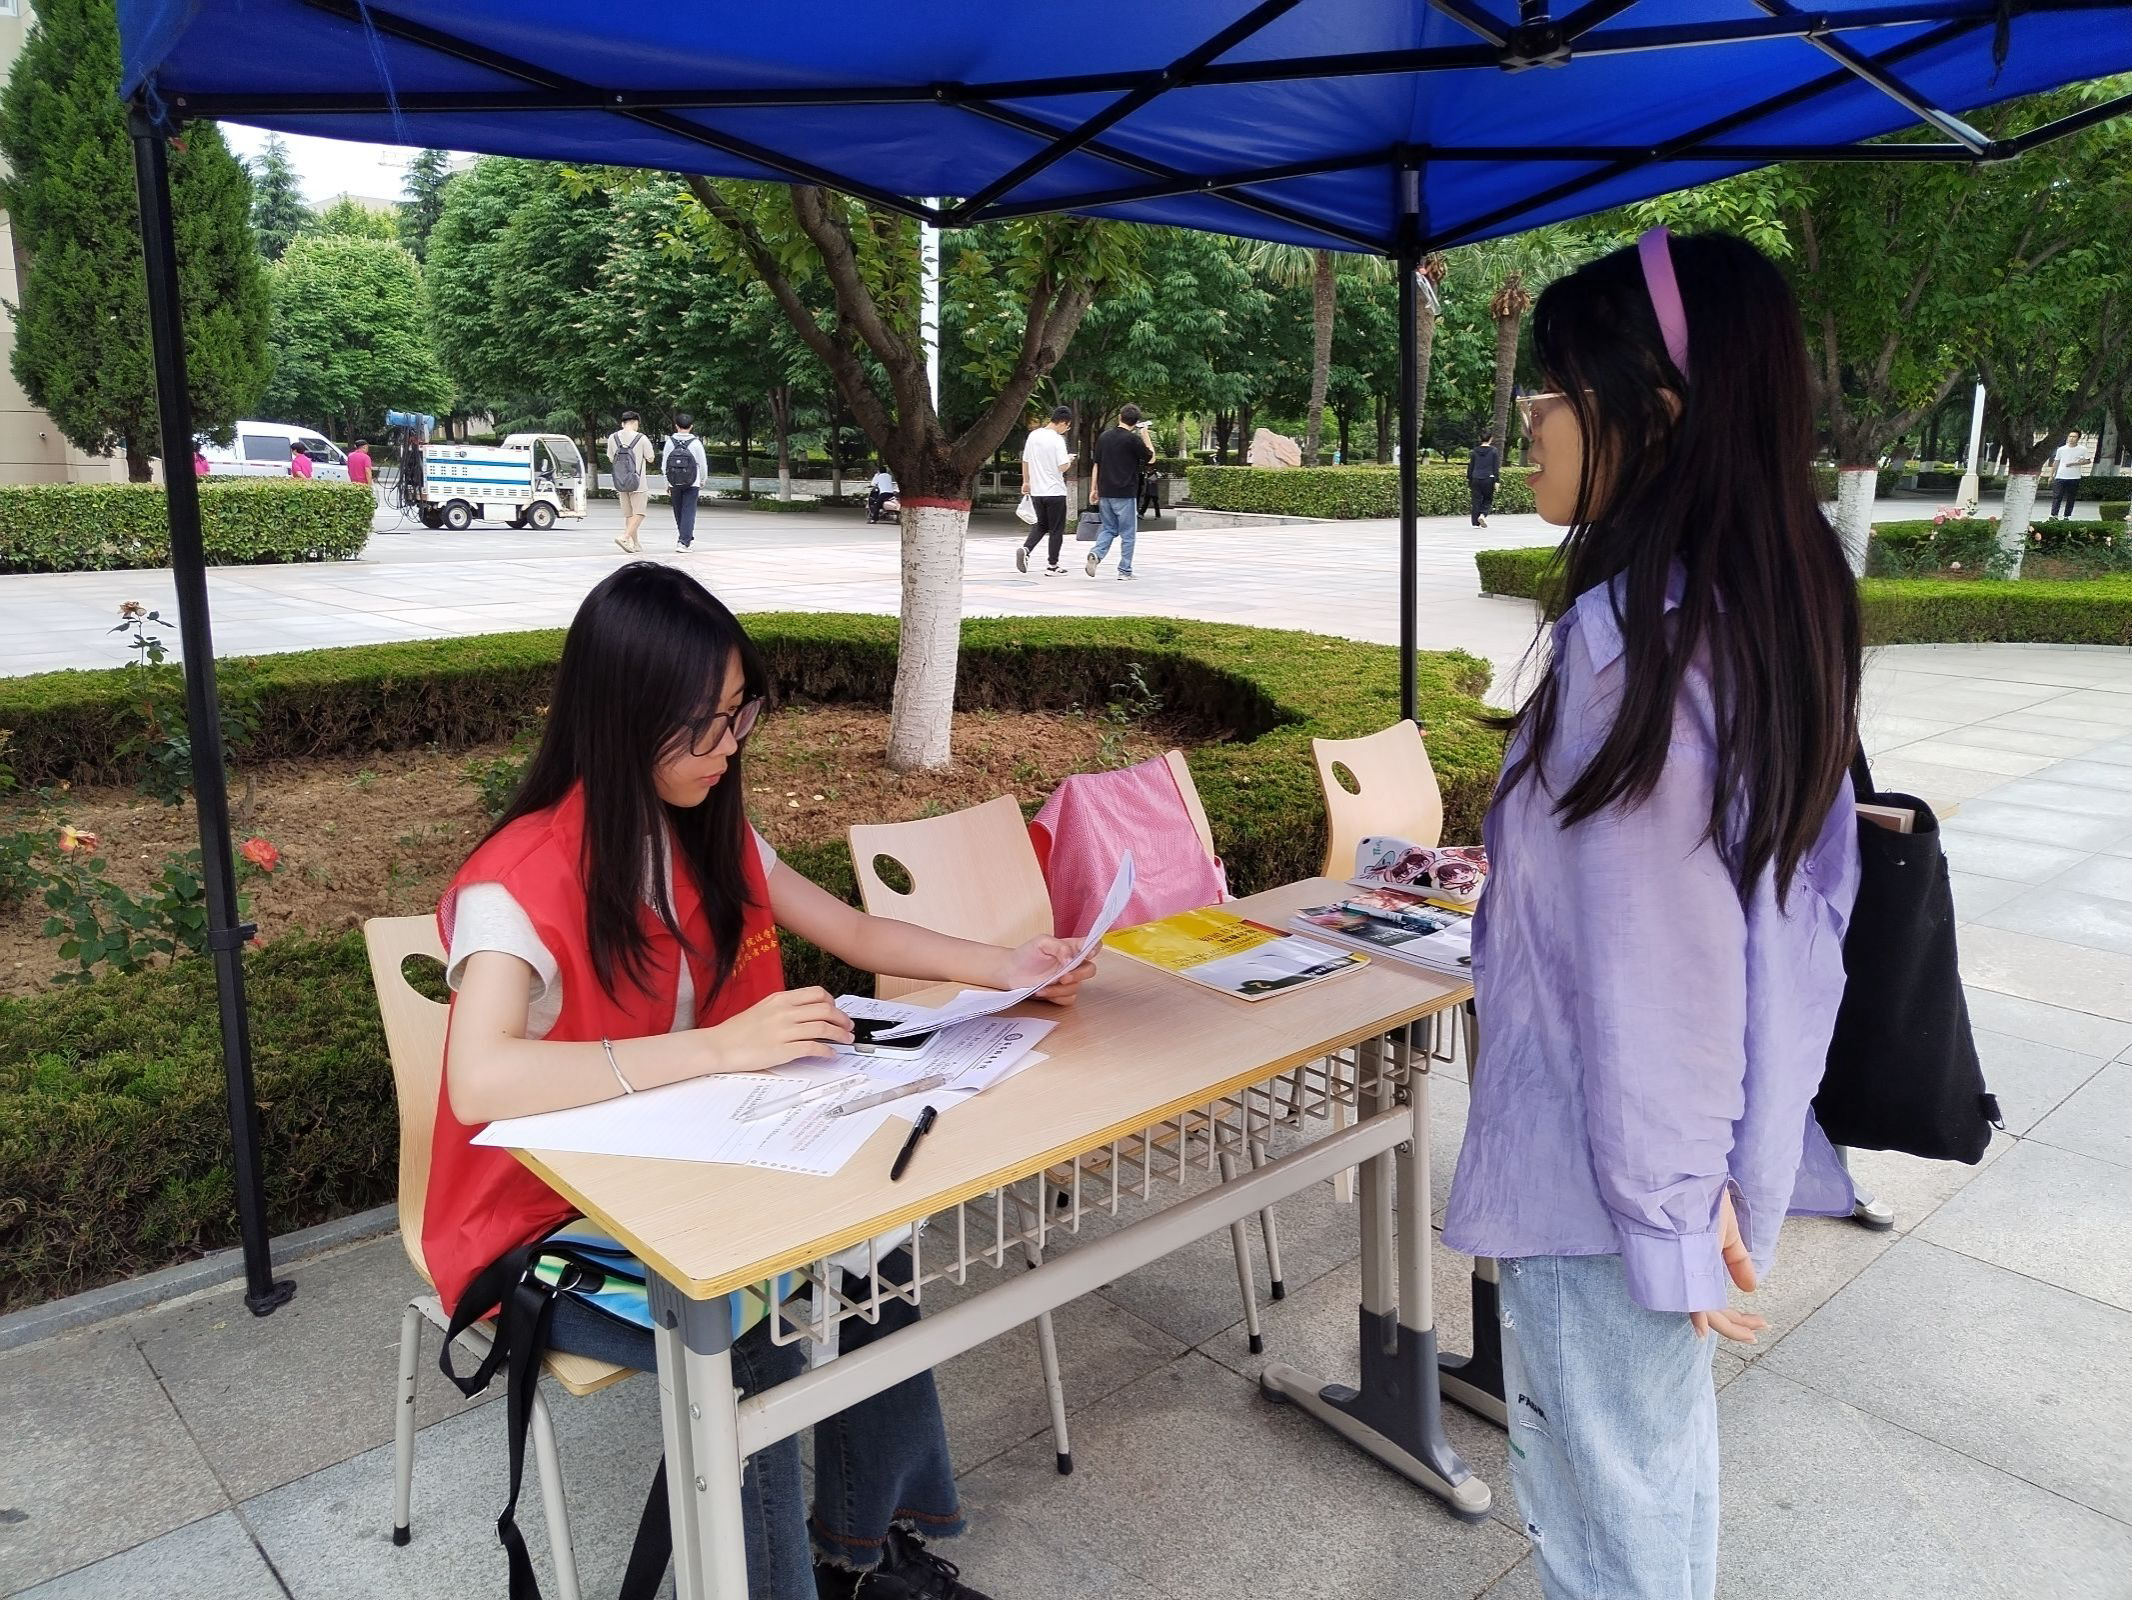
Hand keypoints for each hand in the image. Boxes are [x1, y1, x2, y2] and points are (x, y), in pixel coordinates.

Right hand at [704, 987, 851, 1072]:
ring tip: (847, 1040)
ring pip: (824, 1028)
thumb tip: (807, 1013)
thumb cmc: (738, 1030)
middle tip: (848, 1026)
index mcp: (781, 999)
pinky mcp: (784, 1050)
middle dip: (842, 1019)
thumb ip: (785, 1007)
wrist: (720, 1046)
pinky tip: (831, 1053)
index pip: (817, 994)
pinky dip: (827, 1050)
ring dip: (841, 1035)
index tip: (836, 1011)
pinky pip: (814, 1047)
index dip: (833, 1003)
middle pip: (826, 1010)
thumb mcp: (763, 1008)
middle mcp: (785, 1012)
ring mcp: (785, 1031)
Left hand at [998, 936, 1096, 1006]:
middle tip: (1063, 977)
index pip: (1092, 945)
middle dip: (1078, 975)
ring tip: (1043, 985)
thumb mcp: (1042, 942)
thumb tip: (1071, 960)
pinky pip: (1068, 998)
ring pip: (1076, 987)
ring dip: (1059, 988)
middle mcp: (1074, 964)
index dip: (1095, 949)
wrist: (1011, 971)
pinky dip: (1056, 996)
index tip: (1089, 953)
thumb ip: (1060, 947)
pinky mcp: (1061, 993)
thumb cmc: (1027, 954)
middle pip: (1090, 970)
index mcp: (1072, 948)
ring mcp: (1069, 980)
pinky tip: (1043, 992)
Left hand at [1690, 1189, 1767, 1343]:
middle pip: (1712, 1308)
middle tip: (1757, 1331)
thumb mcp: (1727, 1232)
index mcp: (1701, 1264)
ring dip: (1727, 1324)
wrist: (1683, 1177)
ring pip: (1703, 1308)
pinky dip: (1697, 1313)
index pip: (1716, 1299)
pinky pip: (1687, 1295)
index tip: (1759, 1323)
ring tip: (1750, 1334)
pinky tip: (1703, 1330)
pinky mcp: (1677, 1263)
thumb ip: (1737, 1260)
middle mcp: (1691, 1270)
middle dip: (1736, 1324)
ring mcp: (1683, 1269)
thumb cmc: (1700, 1199)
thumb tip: (1750, 1288)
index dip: (1737, 1315)